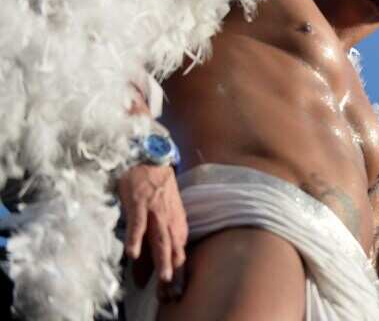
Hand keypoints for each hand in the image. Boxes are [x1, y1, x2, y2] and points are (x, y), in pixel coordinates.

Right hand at [116, 163, 187, 300]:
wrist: (149, 158)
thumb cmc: (156, 186)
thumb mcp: (166, 209)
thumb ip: (166, 230)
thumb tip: (159, 254)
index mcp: (176, 219)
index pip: (179, 246)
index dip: (177, 265)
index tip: (174, 283)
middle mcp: (168, 217)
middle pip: (172, 245)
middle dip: (171, 267)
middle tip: (170, 286)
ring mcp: (154, 210)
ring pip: (159, 238)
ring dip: (161, 258)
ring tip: (161, 277)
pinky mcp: (139, 203)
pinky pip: (137, 224)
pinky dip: (136, 239)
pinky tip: (133, 253)